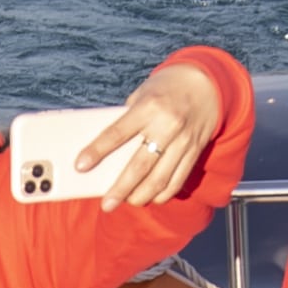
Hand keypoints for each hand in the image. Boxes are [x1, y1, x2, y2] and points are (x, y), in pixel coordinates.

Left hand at [71, 57, 228, 206]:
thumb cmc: (166, 88)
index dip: (97, 151)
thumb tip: (107, 152)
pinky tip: (150, 198)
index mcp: (149, 107)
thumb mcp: (143, 94)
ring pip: (160, 179)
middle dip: (120, 189)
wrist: (208, 82)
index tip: (80, 166)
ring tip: (127, 202)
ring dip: (141, 196)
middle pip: (139, 166)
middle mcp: (167, 125)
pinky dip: (163, 194)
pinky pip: (178, 180)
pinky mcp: (195, 151)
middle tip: (106, 205)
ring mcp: (183, 141)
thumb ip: (128, 119)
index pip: (118, 133)